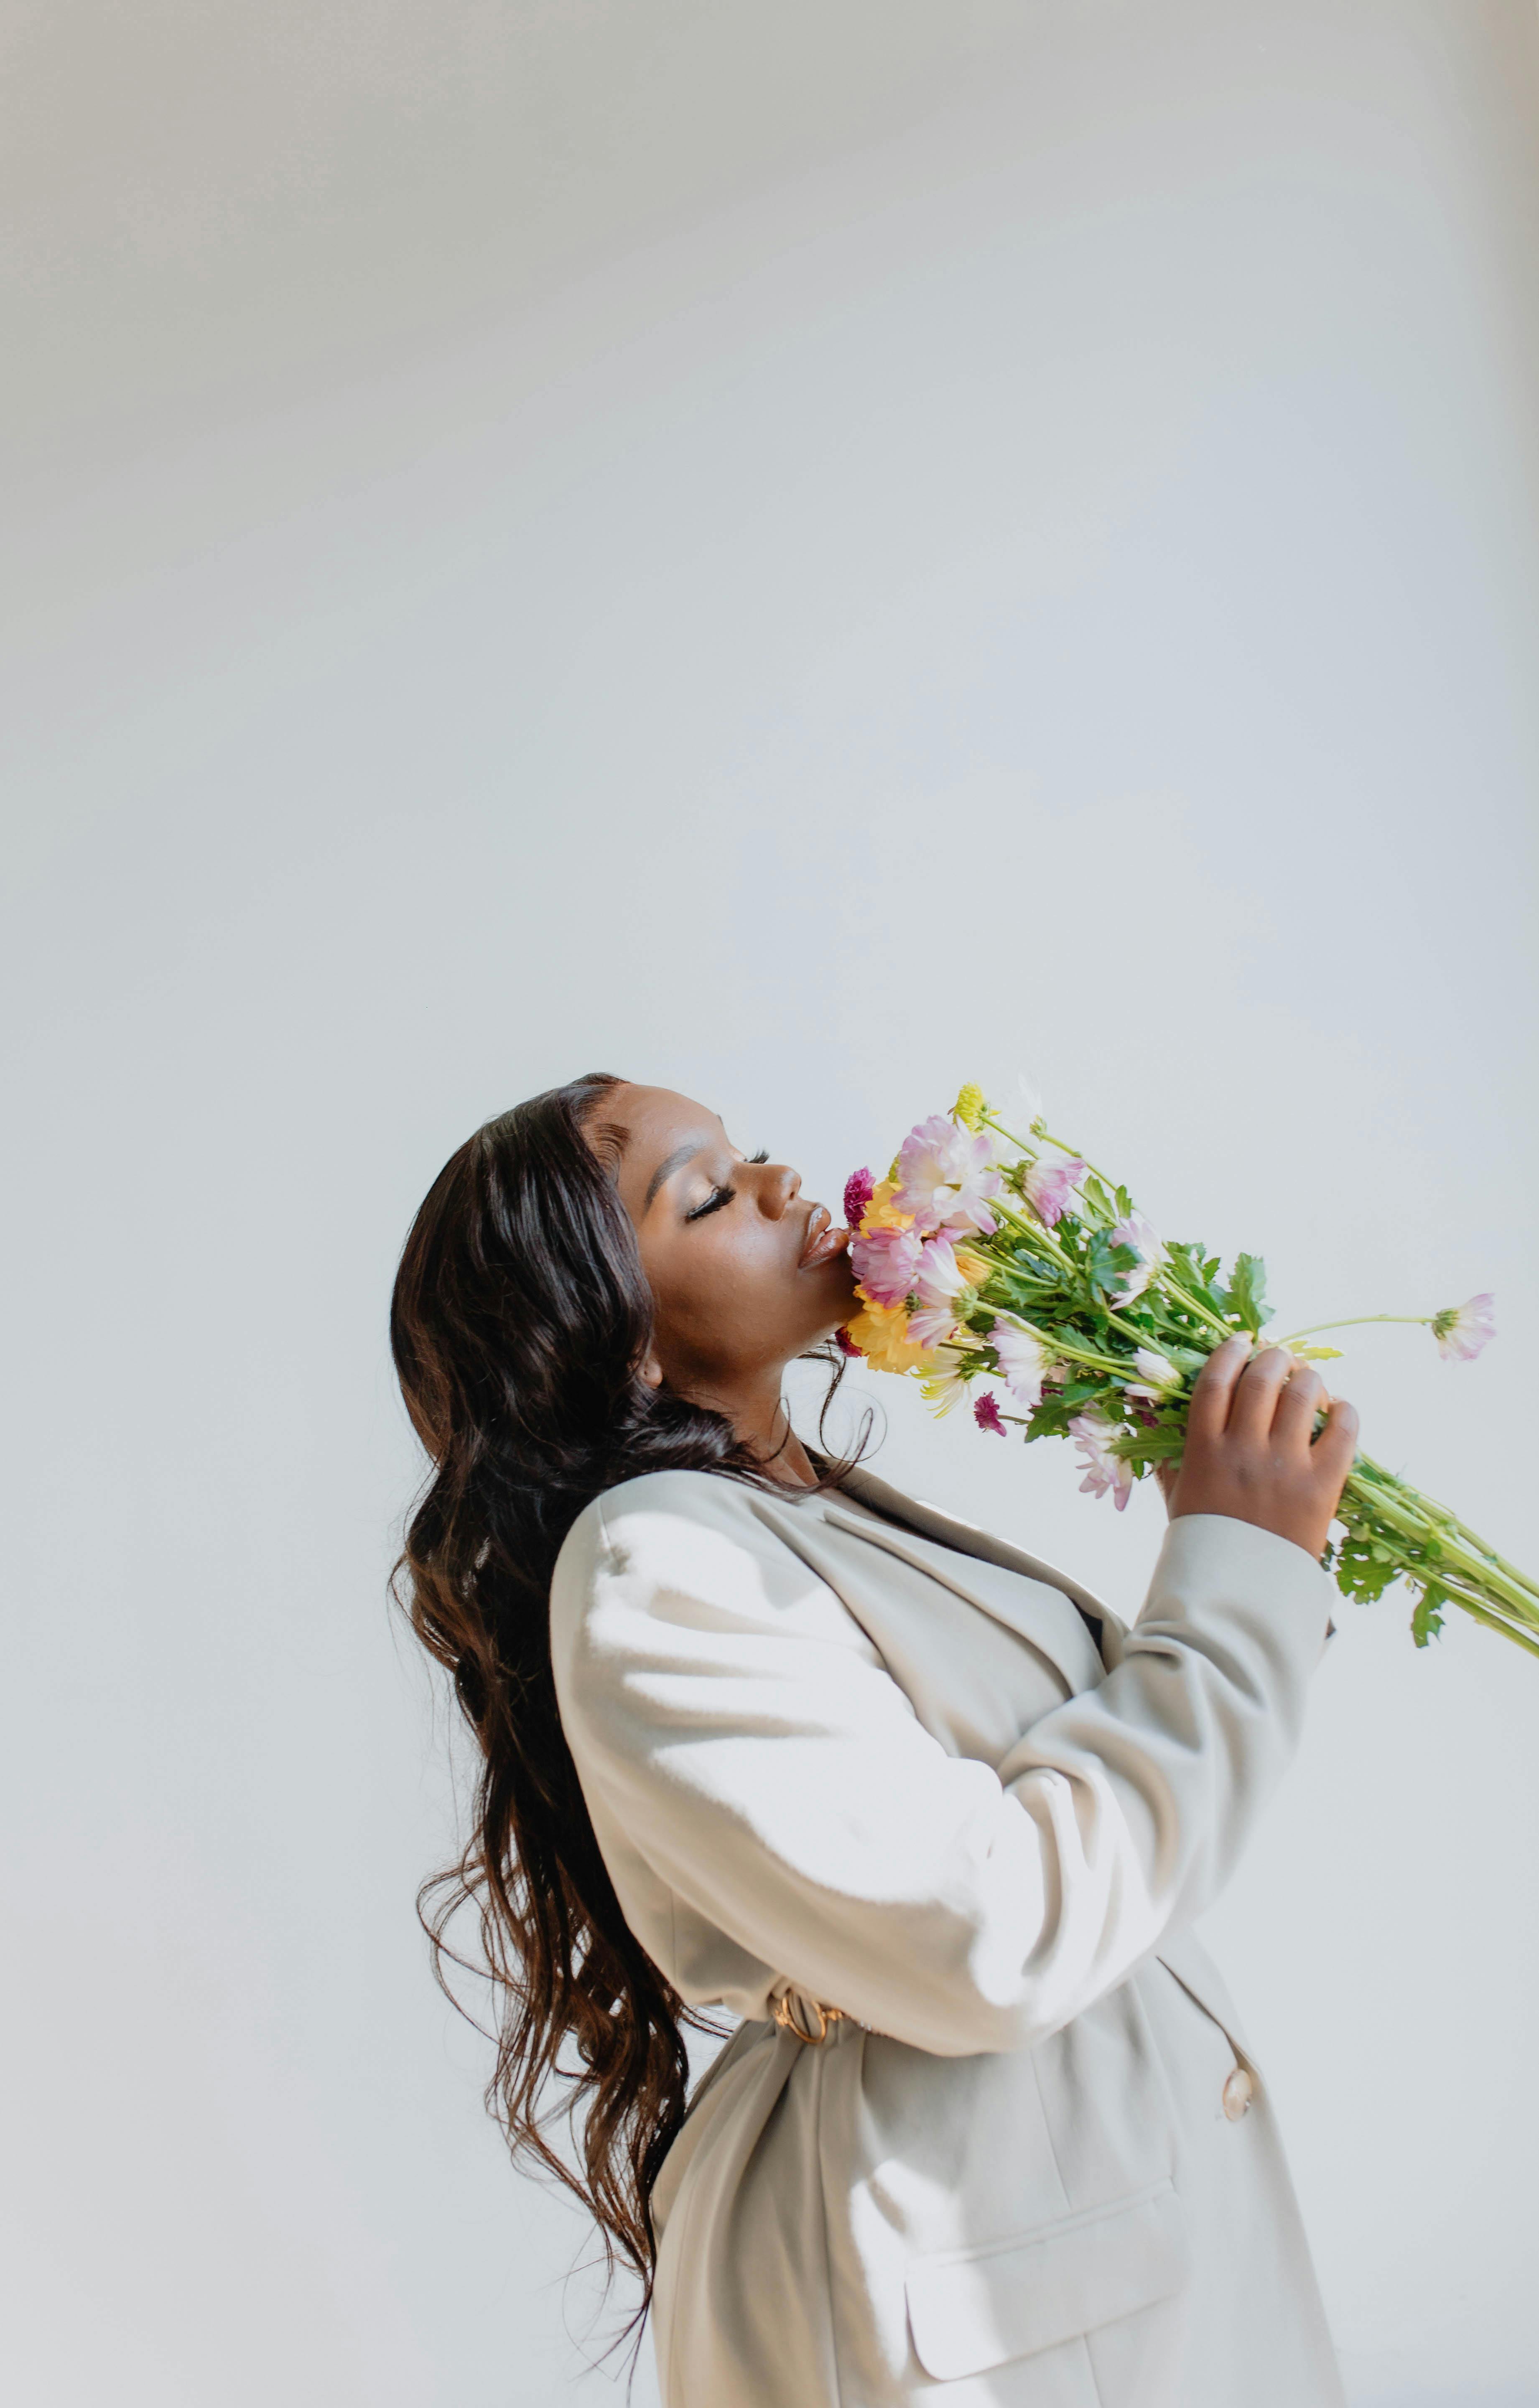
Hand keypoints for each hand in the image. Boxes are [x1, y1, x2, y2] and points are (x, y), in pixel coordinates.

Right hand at [1164, 1336, 1358, 1559]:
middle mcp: (1244, 1451)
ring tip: (1309, 1382)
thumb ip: (1169, 1452)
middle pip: (1262, 1378)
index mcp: (1204, 1451)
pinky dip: (1344, 1411)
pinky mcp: (1322, 1485)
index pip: (1216, 1380)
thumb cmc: (1207, 1542)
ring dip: (1308, 1378)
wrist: (1240, 1594)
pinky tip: (1339, 1411)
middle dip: (1274, 1357)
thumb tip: (1155, 1411)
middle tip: (1280, 1358)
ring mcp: (1285, 1466)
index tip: (1242, 1340)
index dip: (1230, 1352)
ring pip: (1303, 1395)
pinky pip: (1343, 1430)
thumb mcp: (1178, 1494)